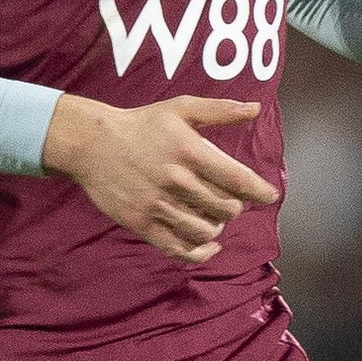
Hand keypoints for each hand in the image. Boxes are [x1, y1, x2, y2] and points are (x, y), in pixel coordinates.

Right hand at [42, 93, 280, 264]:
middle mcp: (176, 180)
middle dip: (234, 207)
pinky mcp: (142, 223)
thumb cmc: (141, 124)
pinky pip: (178, 248)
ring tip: (214, 217)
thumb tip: (256, 108)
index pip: (237, 179)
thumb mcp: (180, 108)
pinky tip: (209, 246)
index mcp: (190, 151)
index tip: (270, 196)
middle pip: (225, 208)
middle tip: (230, 201)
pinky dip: (200, 252)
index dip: (260, 191)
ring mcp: (158, 204)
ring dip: (217, 227)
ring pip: (205, 230)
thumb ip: (219, 110)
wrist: (91, 143)